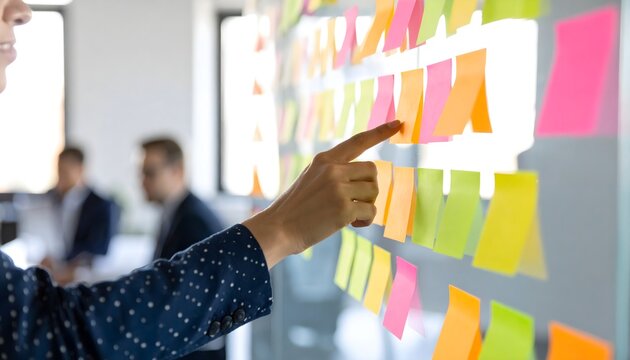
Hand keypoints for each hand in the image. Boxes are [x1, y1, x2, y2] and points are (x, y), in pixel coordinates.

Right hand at [243, 120, 400, 267]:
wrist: (278, 228)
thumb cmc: (295, 209)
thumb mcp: (311, 180)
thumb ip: (334, 174)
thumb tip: (366, 181)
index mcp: (324, 160)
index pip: (357, 141)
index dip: (380, 132)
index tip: (398, 123)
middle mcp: (333, 170)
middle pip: (372, 170)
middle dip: (369, 188)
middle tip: (355, 201)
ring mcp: (338, 188)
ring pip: (373, 191)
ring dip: (367, 205)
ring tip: (348, 215)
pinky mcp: (344, 208)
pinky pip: (371, 211)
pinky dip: (365, 221)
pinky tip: (350, 224)